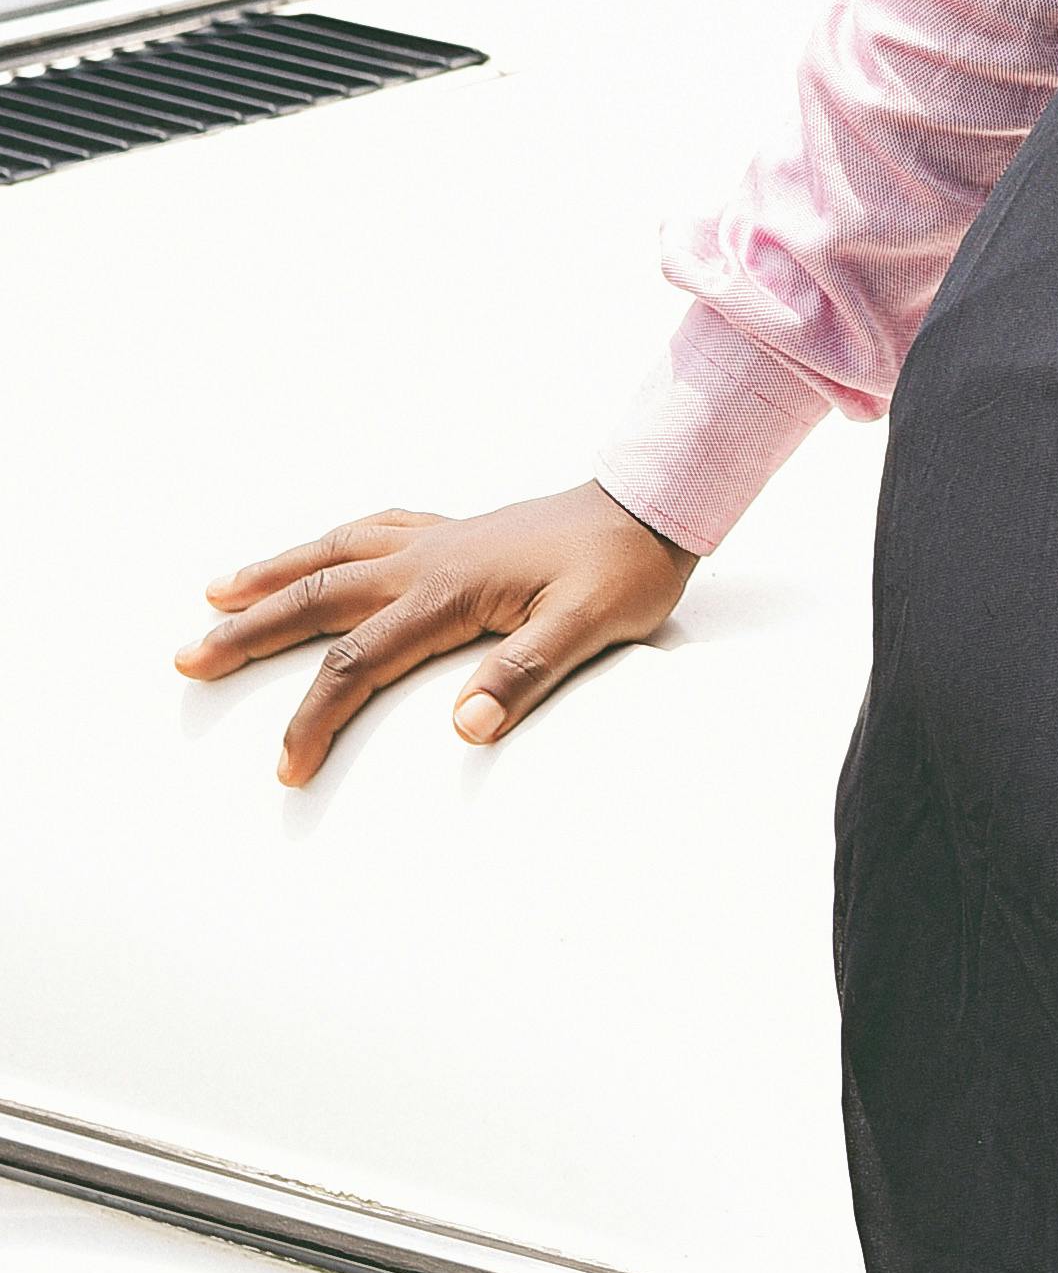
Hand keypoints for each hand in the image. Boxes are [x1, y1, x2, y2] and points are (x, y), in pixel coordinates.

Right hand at [176, 488, 694, 784]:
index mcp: (449, 589)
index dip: (315, 717)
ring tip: (218, 591)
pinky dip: (331, 542)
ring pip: (336, 552)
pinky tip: (320, 549)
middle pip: (320, 595)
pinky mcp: (457, 533)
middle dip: (250, 629)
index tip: (287, 768)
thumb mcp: (591, 626)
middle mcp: (430, 558)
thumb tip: (465, 726)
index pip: (357, 662)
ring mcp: (440, 539)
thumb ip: (527, 672)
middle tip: (188, 656)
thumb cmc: (624, 568)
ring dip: (275, 574)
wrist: (655, 503)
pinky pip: (373, 530)